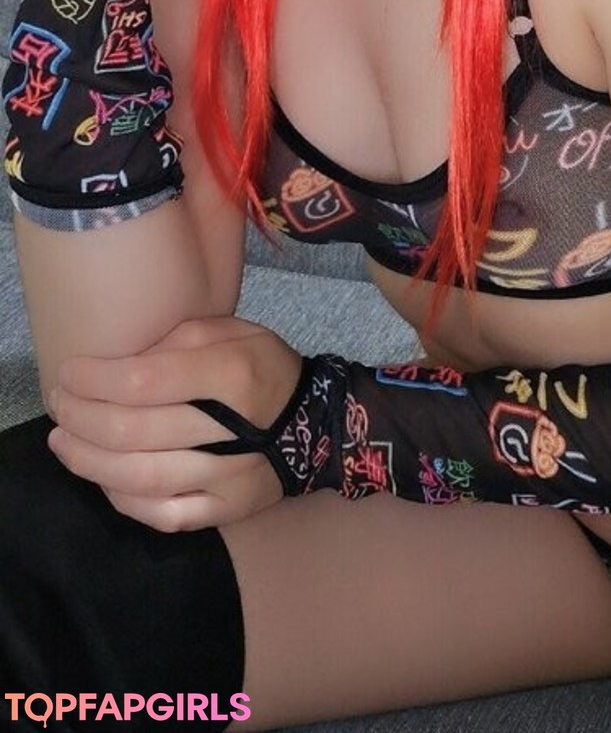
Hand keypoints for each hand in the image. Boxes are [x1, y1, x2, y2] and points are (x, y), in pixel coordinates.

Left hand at [46, 316, 302, 531]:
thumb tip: (120, 360)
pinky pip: (165, 515)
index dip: (97, 379)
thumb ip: (178, 341)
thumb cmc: (264, 367)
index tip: (69, 372)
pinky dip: (124, 500)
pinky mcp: (228, 511)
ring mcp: (230, 478)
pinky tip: (103, 480)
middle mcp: (232, 430)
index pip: (147, 381)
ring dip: (90, 462)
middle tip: (58, 405)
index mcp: (234, 374)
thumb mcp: (233, 331)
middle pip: (135, 431)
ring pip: (142, 478)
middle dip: (82, 418)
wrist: (315, 422)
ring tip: (63, 443)